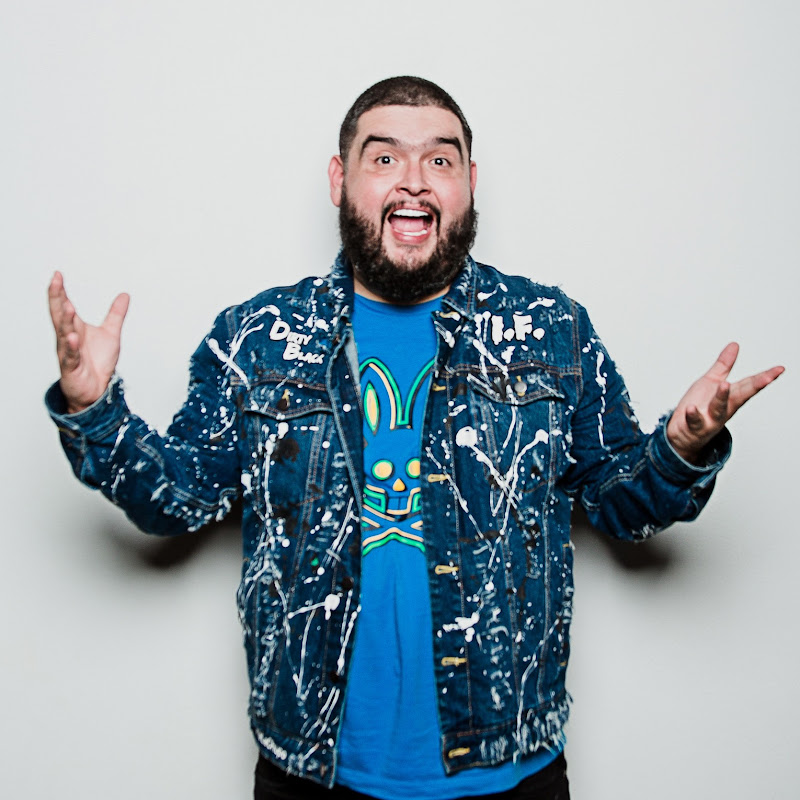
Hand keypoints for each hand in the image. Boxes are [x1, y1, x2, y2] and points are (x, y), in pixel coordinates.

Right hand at [48, 271, 129, 413]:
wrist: (96, 390)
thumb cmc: (98, 363)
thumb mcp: (111, 334)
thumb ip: (116, 314)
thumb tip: (124, 295)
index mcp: (75, 329)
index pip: (64, 307)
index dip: (60, 292)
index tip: (58, 275)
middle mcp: (68, 338)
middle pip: (60, 316)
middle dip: (57, 299)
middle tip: (55, 282)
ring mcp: (68, 353)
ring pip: (64, 334)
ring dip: (66, 321)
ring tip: (68, 306)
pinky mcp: (72, 368)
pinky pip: (71, 357)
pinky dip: (71, 348)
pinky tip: (72, 338)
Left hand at [666, 342, 783, 462]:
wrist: (684, 435)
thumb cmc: (700, 407)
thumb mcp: (712, 382)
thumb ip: (723, 365)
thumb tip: (735, 345)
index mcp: (731, 396)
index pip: (750, 384)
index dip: (765, 377)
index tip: (780, 369)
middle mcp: (724, 408)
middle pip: (741, 395)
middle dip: (755, 386)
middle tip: (768, 377)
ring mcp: (710, 418)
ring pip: (718, 408)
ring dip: (722, 397)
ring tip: (724, 384)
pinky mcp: (695, 426)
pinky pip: (694, 421)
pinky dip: (693, 415)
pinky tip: (691, 408)